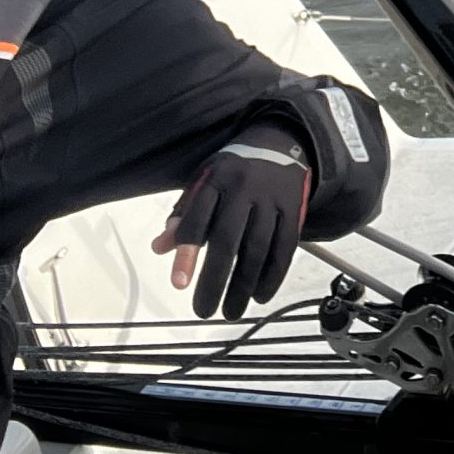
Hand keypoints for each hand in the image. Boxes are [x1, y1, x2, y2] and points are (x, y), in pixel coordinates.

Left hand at [153, 122, 312, 319]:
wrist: (280, 142)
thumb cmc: (233, 171)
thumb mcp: (204, 181)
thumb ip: (183, 215)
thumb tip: (160, 247)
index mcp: (216, 180)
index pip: (198, 218)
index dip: (187, 252)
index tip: (179, 284)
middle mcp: (244, 188)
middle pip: (227, 240)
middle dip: (214, 280)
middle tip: (203, 310)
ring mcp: (271, 199)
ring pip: (257, 249)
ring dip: (243, 286)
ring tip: (230, 312)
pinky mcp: (293, 210)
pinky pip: (284, 249)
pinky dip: (272, 276)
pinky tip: (260, 296)